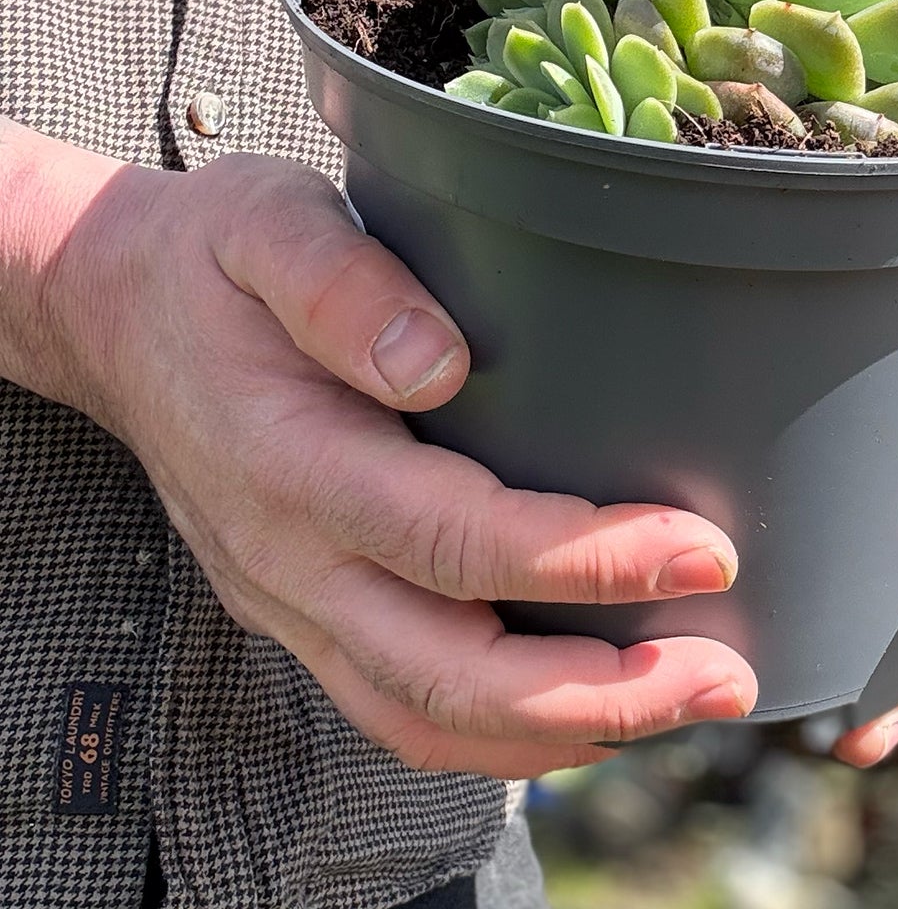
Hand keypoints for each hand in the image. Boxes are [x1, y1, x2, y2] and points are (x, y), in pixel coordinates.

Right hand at [20, 135, 755, 777]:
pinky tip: (585, 709)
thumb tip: (441, 364)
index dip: (583, 559)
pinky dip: (500, 732)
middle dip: (600, 692)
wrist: (116, 311)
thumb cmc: (212, 259)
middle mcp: (287, 558)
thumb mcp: (267, 223)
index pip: (453, 542)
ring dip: (563, 731)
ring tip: (682, 699)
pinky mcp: (304, 609)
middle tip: (723, 672)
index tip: (696, 544)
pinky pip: (399, 707)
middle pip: (449, 674)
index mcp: (288, 460)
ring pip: (426, 717)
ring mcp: (289, 600)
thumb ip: (343, 286)